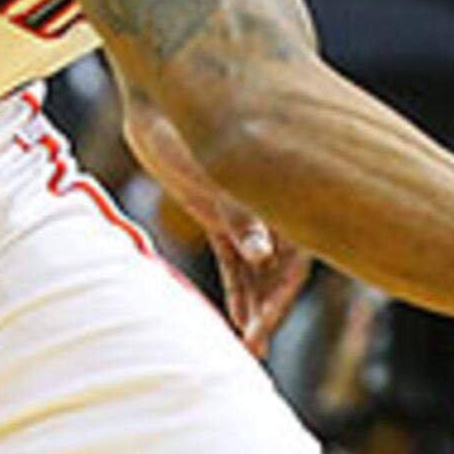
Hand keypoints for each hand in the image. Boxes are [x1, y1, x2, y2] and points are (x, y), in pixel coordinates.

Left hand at [124, 90, 307, 353]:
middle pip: (280, 272)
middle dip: (270, 311)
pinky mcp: (223, 216)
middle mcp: (273, 209)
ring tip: (248, 347)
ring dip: (256, 308)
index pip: (295, 260)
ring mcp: (248, 214)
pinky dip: (238, 292)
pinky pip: (237, 263)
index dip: (280, 298)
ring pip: (259, 272)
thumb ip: (241, 216)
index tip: (262, 327)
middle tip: (255, 348)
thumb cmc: (187, 133)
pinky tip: (237, 322)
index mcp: (282, 197)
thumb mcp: (213, 176)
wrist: (159, 106)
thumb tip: (262, 256)